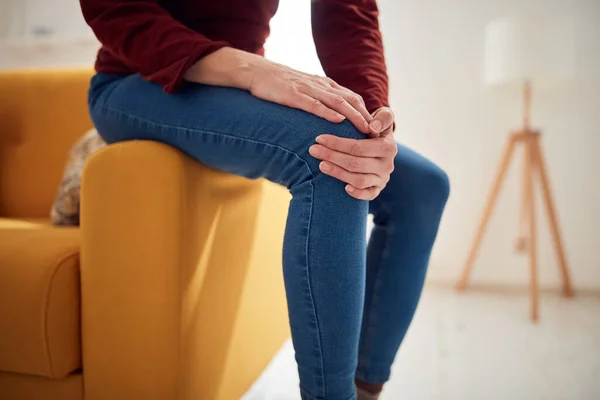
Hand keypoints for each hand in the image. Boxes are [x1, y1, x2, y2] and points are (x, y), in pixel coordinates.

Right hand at [186, 48, 371, 131]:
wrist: (257, 72)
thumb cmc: (280, 85)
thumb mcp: (305, 91)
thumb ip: (320, 101)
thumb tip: (334, 117)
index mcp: (324, 85)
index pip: (352, 98)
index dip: (366, 112)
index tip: (376, 127)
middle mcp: (321, 86)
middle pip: (350, 100)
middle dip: (366, 116)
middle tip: (377, 132)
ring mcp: (308, 89)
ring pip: (337, 102)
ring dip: (354, 116)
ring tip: (365, 128)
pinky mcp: (294, 95)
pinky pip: (314, 104)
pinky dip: (328, 112)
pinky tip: (337, 120)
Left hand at [309, 109, 396, 199]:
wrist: (382, 144)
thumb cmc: (376, 128)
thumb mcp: (383, 117)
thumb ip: (383, 117)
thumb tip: (372, 126)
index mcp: (388, 146)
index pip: (359, 147)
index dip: (337, 144)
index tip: (319, 138)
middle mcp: (387, 164)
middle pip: (355, 164)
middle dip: (332, 156)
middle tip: (313, 150)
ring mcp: (382, 179)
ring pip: (359, 180)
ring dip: (337, 173)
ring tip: (320, 164)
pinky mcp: (378, 189)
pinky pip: (368, 195)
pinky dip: (357, 193)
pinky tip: (343, 188)